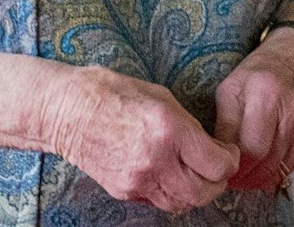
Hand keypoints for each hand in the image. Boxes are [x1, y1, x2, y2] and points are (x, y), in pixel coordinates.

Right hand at [38, 64, 240, 213]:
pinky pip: (158, 201)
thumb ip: (186, 125)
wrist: (64, 110)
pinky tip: (164, 174)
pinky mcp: (124, 191)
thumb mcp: (158, 94)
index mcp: (169, 128)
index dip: (229, 160)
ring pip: (183, 203)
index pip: (218, 165)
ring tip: (191, 174)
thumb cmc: (108, 92)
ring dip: (194, 191)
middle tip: (215, 168)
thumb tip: (207, 147)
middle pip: (205, 192)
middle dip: (216, 182)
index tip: (227, 153)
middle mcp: (156, 158)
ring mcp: (139, 180)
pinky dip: (168, 192)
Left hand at [213, 28, 293, 191]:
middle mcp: (292, 113)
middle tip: (228, 179)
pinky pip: (292, 165)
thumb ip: (225, 121)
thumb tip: (219, 155)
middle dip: (245, 177)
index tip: (219, 169)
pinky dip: (274, 173)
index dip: (233, 165)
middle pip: (267, 163)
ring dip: (258, 179)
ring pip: (280, 169)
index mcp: (266, 95)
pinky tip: (260, 169)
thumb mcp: (232, 86)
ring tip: (241, 177)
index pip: (250, 147)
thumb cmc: (259, 70)